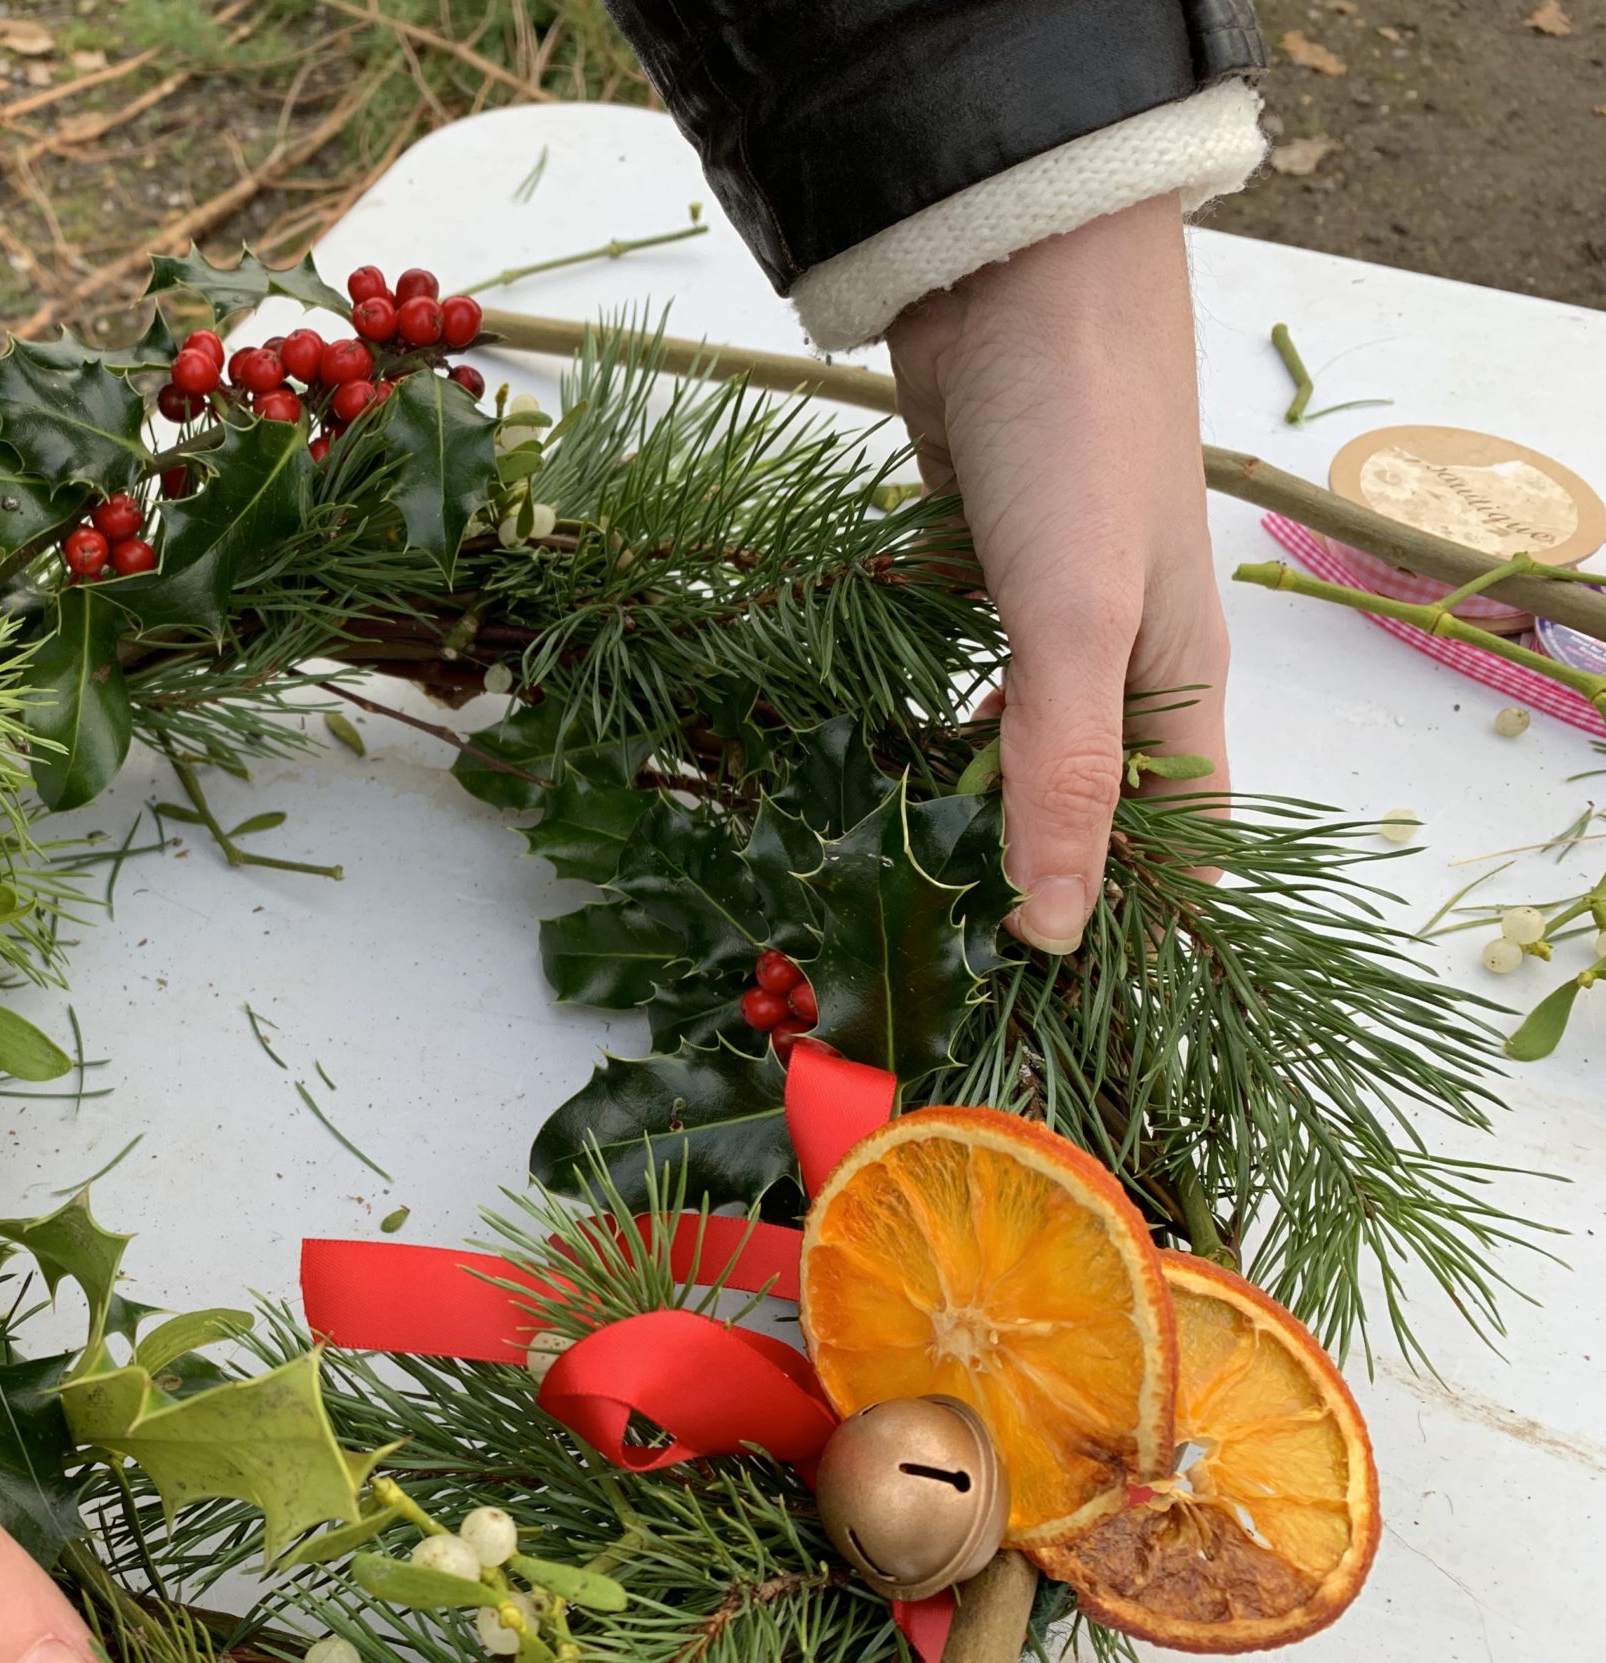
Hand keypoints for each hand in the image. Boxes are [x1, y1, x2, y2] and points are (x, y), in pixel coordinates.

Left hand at [884, 192, 1230, 952]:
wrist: (1008, 267)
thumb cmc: (1072, 436)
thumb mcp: (1074, 618)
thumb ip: (1063, 771)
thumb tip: (1055, 933)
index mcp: (1176, 686)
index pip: (1175, 851)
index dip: (1129, 939)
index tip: (1058, 1028)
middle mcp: (1113, 663)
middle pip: (1082, 810)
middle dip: (1026, 891)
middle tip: (941, 986)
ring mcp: (1033, 617)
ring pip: (1001, 750)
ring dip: (956, 818)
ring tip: (888, 908)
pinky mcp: (960, 574)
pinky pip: (940, 684)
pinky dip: (905, 732)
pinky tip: (854, 781)